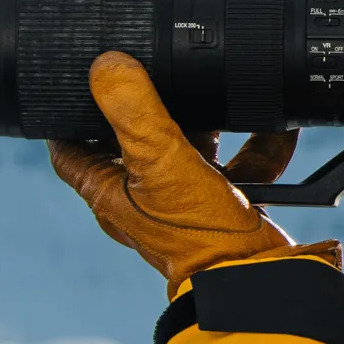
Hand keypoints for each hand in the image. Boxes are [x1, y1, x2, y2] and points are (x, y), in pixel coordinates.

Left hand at [49, 53, 336, 291]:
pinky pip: (240, 164)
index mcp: (110, 191)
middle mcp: (142, 199)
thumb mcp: (159, 161)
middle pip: (132, 140)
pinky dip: (259, 143)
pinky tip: (278, 125)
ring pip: (188, 147)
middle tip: (155, 71)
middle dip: (147, 104)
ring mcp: (184, 203)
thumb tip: (107, 64)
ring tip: (219, 90)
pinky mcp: (224, 206)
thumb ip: (133, 110)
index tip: (73, 82)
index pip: (69, 148)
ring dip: (208, 121)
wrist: (256, 279)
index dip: (65, 114)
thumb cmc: (198, 235)